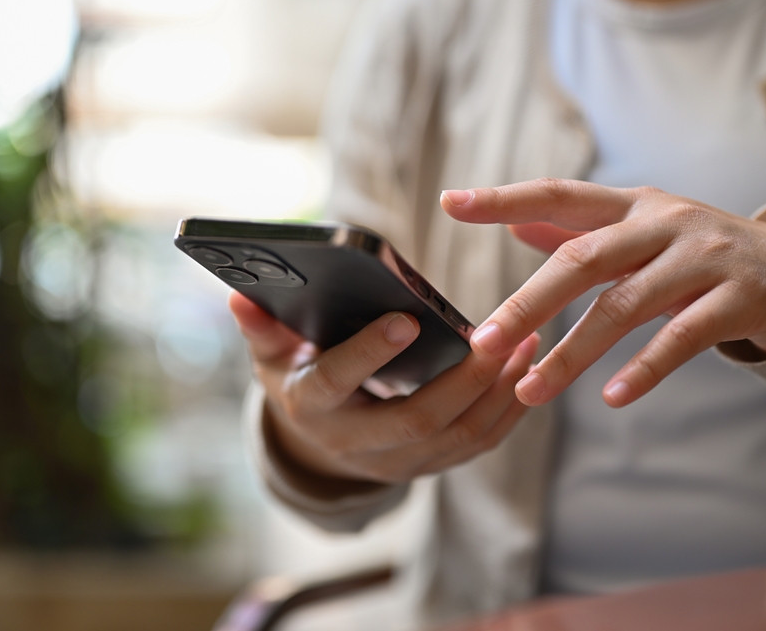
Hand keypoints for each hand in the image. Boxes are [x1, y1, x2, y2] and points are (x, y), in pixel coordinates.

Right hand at [229, 291, 540, 483]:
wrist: (319, 441)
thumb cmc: (298, 378)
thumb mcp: (271, 355)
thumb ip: (262, 327)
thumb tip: (239, 299)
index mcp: (313, 408)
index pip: (338, 382)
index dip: (369, 354)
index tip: (407, 319)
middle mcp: (356, 444)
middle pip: (416, 418)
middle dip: (462, 378)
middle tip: (496, 333)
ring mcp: (397, 462)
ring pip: (458, 436)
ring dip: (497, 392)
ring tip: (524, 342)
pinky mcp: (429, 466)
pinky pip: (477, 445)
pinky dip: (507, 411)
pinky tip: (526, 370)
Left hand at [441, 178, 765, 407]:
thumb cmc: (697, 251)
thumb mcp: (639, 230)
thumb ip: (579, 229)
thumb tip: (514, 223)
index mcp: (630, 205)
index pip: (558, 193)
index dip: (503, 199)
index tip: (449, 204)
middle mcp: (662, 224)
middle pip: (582, 260)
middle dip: (526, 303)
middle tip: (481, 344)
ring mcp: (702, 259)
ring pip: (624, 306)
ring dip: (572, 354)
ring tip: (530, 392)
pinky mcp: (736, 299)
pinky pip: (681, 339)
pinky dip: (643, 369)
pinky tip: (611, 397)